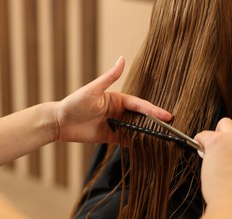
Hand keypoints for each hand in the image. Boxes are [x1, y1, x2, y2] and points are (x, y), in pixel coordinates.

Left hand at [54, 56, 171, 143]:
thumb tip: (122, 59)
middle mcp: (118, 112)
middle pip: (140, 118)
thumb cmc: (74, 103)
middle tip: (171, 130)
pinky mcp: (110, 137)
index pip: (139, 105)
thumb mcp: (93, 90)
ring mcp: (115, 125)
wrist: (60, 122)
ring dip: (147, 133)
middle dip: (155, 123)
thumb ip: (109, 77)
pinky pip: (126, 140)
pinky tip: (147, 147)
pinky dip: (136, 143)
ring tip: (163, 140)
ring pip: (135, 129)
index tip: (167, 116)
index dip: (153, 111)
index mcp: (117, 99)